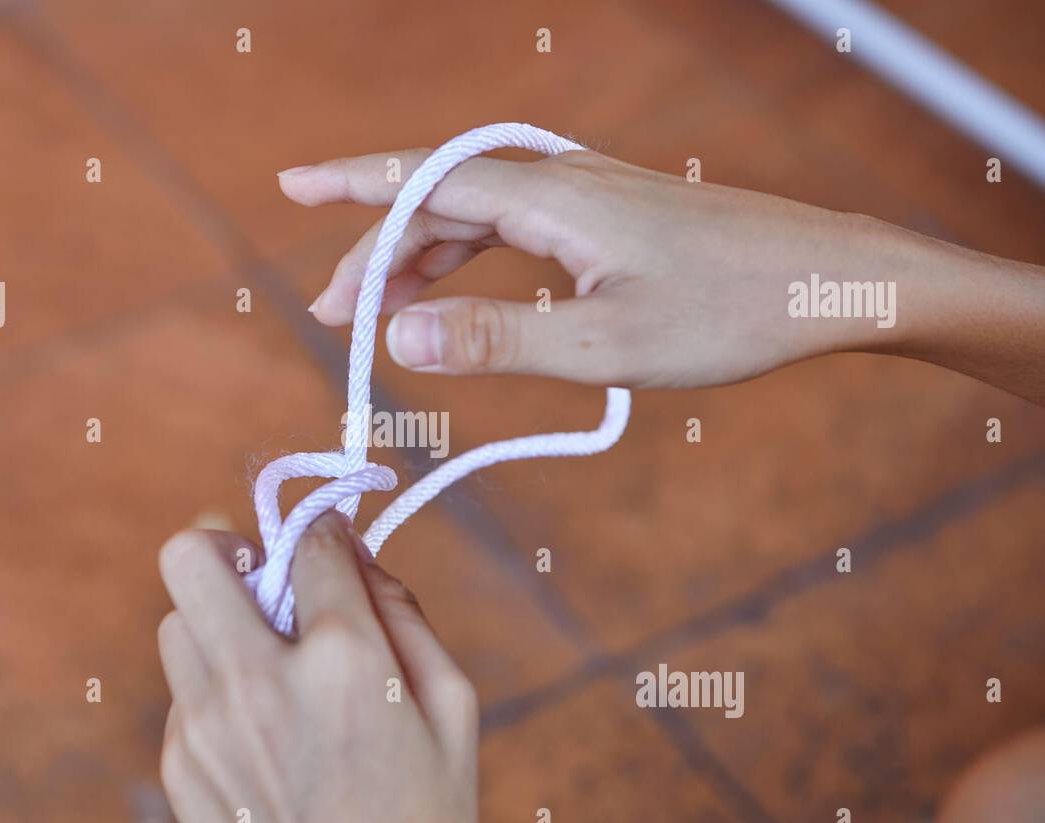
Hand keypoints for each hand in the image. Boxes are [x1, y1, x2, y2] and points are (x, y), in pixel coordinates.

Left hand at [157, 510, 477, 822]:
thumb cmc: (427, 821)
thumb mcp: (453, 708)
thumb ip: (404, 612)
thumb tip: (353, 551)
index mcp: (345, 661)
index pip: (309, 543)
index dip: (324, 533)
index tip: (329, 545)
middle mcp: (260, 683)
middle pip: (190, 556)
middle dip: (226, 545)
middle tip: (261, 575)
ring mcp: (207, 727)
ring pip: (176, 621)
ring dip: (218, 620)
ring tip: (266, 660)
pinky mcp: (179, 767)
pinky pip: (181, 691)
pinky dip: (214, 687)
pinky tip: (260, 729)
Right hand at [280, 147, 1044, 402]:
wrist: (830, 281)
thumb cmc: (729, 312)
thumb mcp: (606, 344)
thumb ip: (498, 342)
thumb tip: (396, 340)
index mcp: (551, 198)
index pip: (425, 180)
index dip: (353, 188)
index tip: (291, 189)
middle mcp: (562, 181)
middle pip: (442, 200)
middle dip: (378, 252)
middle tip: (334, 316)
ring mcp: (589, 197)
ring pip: (478, 216)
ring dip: (423, 262)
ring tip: (382, 316)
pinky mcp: (613, 219)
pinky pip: (516, 229)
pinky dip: (472, 263)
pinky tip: (467, 299)